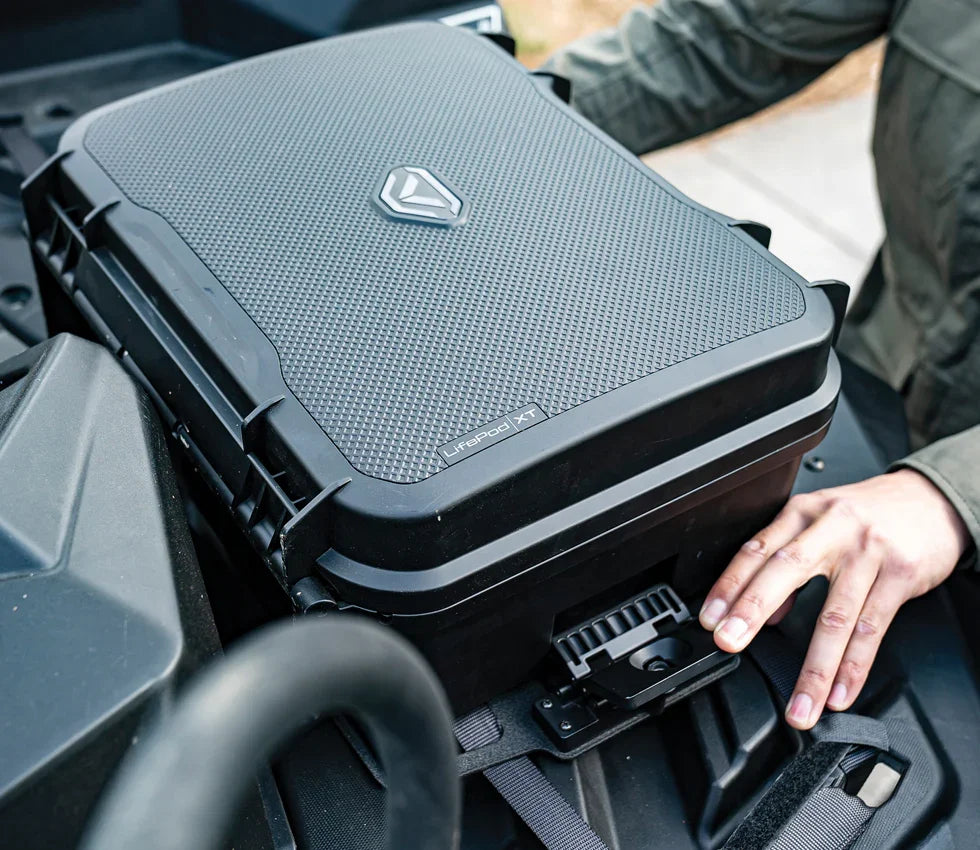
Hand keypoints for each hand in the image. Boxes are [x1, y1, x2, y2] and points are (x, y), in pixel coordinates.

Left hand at [698, 470, 968, 729]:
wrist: (933, 500)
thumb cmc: (870, 514)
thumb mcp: (820, 521)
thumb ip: (788, 558)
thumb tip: (765, 611)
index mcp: (803, 513)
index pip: (757, 550)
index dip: (730, 585)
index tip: (710, 618)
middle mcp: (832, 528)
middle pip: (786, 571)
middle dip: (753, 610)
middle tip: (729, 643)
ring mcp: (868, 553)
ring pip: (834, 616)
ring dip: (813, 669)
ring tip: (798, 706)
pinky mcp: (900, 576)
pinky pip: (872, 630)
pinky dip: (853, 668)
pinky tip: (839, 694)